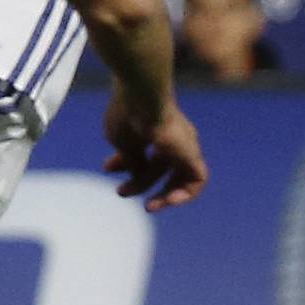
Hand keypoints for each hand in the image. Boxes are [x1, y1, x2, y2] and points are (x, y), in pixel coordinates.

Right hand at [103, 95, 207, 212]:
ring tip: (149, 207)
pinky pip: (197, 180)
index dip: (124, 163)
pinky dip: (185, 194)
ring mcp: (184, 144)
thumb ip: (132, 161)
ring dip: (163, 195)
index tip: (107, 168)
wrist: (142, 98)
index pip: (141, 151)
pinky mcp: (193, 153)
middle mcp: (172, 135)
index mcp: (152, 127)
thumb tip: (138, 179)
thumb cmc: (127, 114)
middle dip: (141, 182)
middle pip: (158, 166)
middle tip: (122, 193)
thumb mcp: (123, 143)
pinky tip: (168, 200)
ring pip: (179, 176)